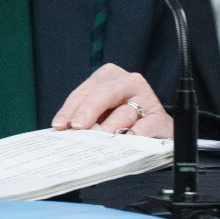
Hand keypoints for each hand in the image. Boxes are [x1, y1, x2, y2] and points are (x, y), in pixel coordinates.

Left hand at [51, 64, 173, 138]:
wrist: (155, 129)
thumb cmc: (120, 118)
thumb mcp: (100, 112)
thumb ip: (84, 117)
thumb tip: (65, 130)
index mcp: (109, 77)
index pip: (84, 92)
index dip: (69, 110)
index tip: (59, 125)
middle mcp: (129, 83)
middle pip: (104, 94)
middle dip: (88, 111)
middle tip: (77, 127)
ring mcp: (147, 99)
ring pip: (123, 113)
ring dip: (109, 127)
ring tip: (98, 139)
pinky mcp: (160, 118)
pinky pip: (145, 126)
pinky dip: (134, 135)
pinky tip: (124, 141)